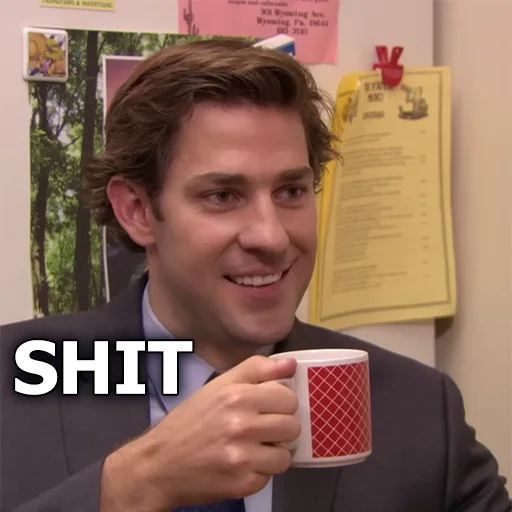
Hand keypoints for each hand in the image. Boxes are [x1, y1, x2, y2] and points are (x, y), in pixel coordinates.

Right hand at [100, 355, 299, 510]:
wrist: (160, 463)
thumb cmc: (191, 420)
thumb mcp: (219, 385)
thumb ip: (256, 369)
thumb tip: (290, 364)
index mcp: (237, 396)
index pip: (288, 398)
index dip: (280, 403)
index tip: (267, 407)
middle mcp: (241, 425)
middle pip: (292, 426)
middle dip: (279, 427)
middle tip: (260, 428)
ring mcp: (242, 458)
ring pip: (285, 454)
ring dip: (272, 452)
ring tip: (252, 447)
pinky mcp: (242, 485)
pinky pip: (270, 476)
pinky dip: (259, 472)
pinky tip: (241, 464)